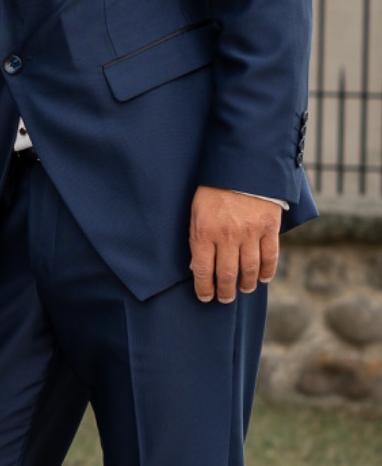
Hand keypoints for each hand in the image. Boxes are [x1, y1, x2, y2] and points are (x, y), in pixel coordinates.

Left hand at [189, 186, 281, 303]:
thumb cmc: (214, 190)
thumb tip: (197, 267)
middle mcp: (227, 236)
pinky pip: (270, 256)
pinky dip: (267, 271)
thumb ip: (196, 239)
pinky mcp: (269, 228)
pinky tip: (263, 278)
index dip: (204, 288)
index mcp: (205, 232)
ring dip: (246, 284)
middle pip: (227, 274)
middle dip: (225, 292)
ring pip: (249, 269)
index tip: (205, 297)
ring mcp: (250, 233)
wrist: (243, 166)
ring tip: (244, 289)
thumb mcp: (196, 212)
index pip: (202, 270)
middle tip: (225, 299)